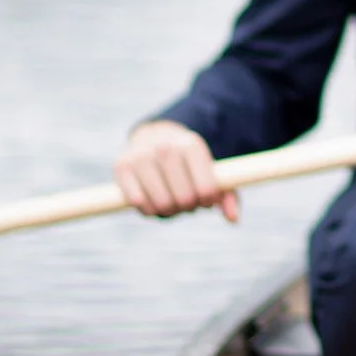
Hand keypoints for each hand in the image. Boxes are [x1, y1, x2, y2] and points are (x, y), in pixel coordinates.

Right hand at [114, 119, 239, 222]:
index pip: (206, 189)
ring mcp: (141, 156)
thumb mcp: (209, 169)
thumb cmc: (187, 162)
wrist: (154, 137)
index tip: (205, 199)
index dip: (207, 201)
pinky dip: (147, 209)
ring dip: (168, 211)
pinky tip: (152, 199)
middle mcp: (165, 147)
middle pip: (184, 199)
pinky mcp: (122, 166)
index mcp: (191, 145)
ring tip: (171, 200)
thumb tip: (233, 219)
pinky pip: (138, 202)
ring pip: (161, 204)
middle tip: (186, 201)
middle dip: (188, 207)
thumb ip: (226, 194)